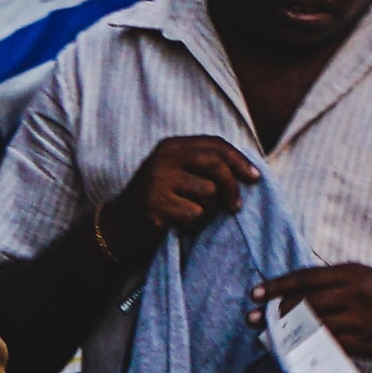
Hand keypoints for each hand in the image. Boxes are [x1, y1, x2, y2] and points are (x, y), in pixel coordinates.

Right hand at [104, 137, 259, 252]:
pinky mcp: (156, 206)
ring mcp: (157, 182)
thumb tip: (248, 169)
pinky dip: (194, 224)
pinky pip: (195, 214)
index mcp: (171, 146)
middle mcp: (163, 159)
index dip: (239, 160)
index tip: (255, 177)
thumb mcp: (176, 174)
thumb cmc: (157, 200)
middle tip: (235, 206)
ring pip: (209, 193)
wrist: (116, 227)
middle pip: (216, 166)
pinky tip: (179, 225)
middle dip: (232, 187)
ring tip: (193, 214)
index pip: (215, 145)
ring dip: (209, 210)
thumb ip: (203, 166)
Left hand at [260, 264, 371, 366]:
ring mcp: (359, 320)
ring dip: (288, 335)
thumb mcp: (363, 278)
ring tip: (270, 339)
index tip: (255, 294)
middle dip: (275, 314)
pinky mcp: (363, 343)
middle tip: (255, 321)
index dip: (278, 286)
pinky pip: (327, 348)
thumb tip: (293, 296)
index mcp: (351, 273)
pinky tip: (294, 354)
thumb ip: (333, 285)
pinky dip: (308, 351)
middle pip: (304, 304)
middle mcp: (353, 294)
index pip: (306, 278)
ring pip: (312, 328)